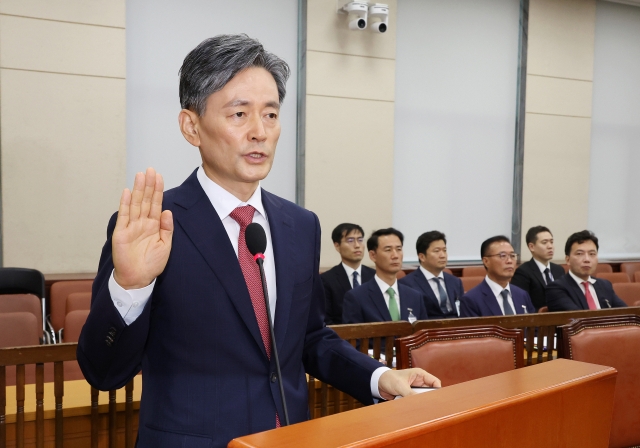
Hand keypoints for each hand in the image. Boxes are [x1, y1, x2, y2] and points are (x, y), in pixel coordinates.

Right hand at [112, 168, 173, 288]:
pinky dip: (126, 204)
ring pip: (136, 204)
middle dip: (148, 185)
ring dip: (138, 190)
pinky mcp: (121, 233)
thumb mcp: (165, 246)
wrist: (138, 278)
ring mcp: (131, 227)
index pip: (156, 204)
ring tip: (140, 175)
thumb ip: (167, 229)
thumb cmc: (152, 264)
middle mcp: (142, 223)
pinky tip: (128, 192)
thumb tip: (167, 211)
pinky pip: (124, 216)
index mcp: (154, 225)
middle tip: (150, 170)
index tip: (159, 176)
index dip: (157, 190)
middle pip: (146, 200)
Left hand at [378, 368, 440, 400]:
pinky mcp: (410, 395)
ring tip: (417, 406)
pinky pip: (416, 401)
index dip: (438, 390)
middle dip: (428, 398)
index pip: (435, 382)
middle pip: (430, 392)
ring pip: (423, 398)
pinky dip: (414, 404)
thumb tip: (419, 402)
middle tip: (427, 406)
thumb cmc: (389, 379)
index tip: (436, 399)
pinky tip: (412, 408)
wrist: (378, 383)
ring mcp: (415, 389)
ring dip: (420, 402)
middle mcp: (419, 382)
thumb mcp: (400, 386)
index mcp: (420, 374)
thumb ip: (410, 394)